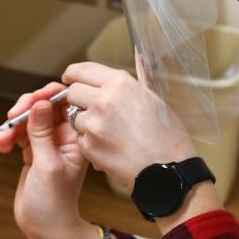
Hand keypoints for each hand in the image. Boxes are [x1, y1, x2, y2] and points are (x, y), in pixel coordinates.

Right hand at [0, 83, 90, 238]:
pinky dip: (9, 136)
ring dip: (13, 125)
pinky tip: (2, 146)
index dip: (47, 97)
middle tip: (11, 118)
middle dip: (25, 109)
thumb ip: (42, 133)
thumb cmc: (54, 202)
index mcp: (75, 137)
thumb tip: (40, 103)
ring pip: (29, 119)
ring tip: (2, 139)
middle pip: (43, 107)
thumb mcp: (48, 165)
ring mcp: (47, 143)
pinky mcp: (33, 151)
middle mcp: (63, 137)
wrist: (45, 228)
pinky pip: (19, 133)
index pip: (64, 103)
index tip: (31, 101)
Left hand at [62, 62, 200, 191]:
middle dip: (78, 99)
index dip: (73, 75)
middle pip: (73, 92)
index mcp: (120, 83)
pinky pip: (80, 138)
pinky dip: (89, 142)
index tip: (70, 79)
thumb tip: (121, 70)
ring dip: (84, 122)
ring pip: (74, 116)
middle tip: (90, 108)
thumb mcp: (152, 98)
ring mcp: (94, 124)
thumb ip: (128, 85)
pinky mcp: (89, 146)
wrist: (168, 169)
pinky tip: (109, 146)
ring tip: (107, 132)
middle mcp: (103, 99)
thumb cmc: (166, 134)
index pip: (81, 70)